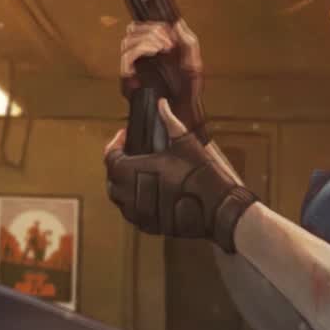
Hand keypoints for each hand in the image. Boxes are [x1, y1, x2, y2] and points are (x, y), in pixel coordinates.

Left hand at [104, 99, 256, 252]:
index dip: (115, 144)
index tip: (125, 136)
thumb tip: (161, 104)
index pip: (110, 157)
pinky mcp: (148, 225)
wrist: (218, 208)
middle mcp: (130, 195)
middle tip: (130, 155)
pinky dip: (135, 201)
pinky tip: (148, 192)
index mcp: (133, 172)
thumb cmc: (201, 173)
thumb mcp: (185, 142)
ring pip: (120, 198)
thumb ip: (169, 121)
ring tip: (138, 173)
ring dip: (124, 184)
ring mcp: (137, 213)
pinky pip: (132, 212)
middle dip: (118, 165)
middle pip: (112, 178)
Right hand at [120, 19, 208, 143]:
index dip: (153, 25)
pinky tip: (155, 51)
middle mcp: (141, 60)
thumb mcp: (194, 63)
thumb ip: (189, 42)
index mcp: (154, 53)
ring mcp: (134, 70)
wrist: (184, 115)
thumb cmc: (189, 93)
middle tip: (167, 43)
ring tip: (163, 47)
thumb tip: (177, 22)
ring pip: (128, 43)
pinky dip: (141, 49)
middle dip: (151, 31)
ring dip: (147, 39)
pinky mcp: (130, 81)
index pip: (141, 29)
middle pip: (131, 32)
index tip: (169, 33)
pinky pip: (127, 58)